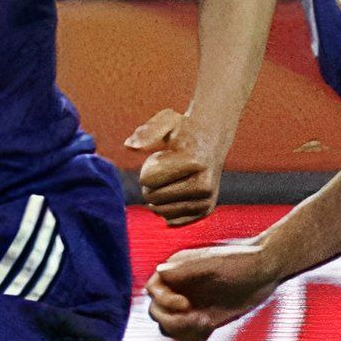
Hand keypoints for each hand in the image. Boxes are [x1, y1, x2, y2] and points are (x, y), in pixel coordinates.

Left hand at [127, 107, 226, 225]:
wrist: (212, 139)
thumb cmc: (183, 130)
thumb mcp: (165, 121)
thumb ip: (146, 132)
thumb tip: (128, 146)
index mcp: (194, 162)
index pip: (148, 179)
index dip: (146, 168)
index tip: (159, 156)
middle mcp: (205, 184)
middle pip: (153, 197)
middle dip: (150, 184)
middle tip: (163, 169)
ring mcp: (207, 200)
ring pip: (161, 211)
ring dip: (158, 196)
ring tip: (170, 179)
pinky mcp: (206, 211)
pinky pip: (171, 220)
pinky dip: (166, 207)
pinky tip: (175, 192)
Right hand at [145, 241, 280, 340]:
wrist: (266, 270)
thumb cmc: (243, 260)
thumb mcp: (215, 263)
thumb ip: (187, 268)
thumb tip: (160, 271)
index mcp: (176, 271)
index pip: (153, 290)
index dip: (165, 301)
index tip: (186, 305)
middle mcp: (178, 289)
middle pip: (157, 312)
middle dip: (174, 320)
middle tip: (199, 319)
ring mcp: (190, 305)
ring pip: (169, 327)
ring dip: (183, 330)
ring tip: (206, 323)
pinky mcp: (202, 319)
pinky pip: (186, 336)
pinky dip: (192, 338)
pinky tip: (209, 328)